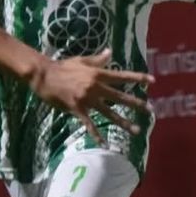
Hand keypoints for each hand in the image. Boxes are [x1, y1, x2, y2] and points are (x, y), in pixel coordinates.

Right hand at [29, 49, 153, 143]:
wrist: (44, 75)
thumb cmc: (62, 66)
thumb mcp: (81, 60)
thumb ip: (97, 60)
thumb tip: (111, 53)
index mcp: (98, 74)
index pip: (122, 76)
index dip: (138, 78)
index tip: (152, 81)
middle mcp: (95, 87)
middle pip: (120, 97)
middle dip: (136, 104)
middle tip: (150, 111)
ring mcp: (87, 99)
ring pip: (109, 112)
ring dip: (123, 122)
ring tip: (136, 130)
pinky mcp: (77, 109)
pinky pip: (89, 124)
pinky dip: (96, 134)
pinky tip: (104, 143)